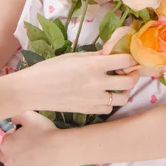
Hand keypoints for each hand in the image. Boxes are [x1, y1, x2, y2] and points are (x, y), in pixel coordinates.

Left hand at [0, 111, 61, 165]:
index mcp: (7, 143)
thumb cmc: (45, 131)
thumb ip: (17, 115)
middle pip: (1, 157)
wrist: (58, 149)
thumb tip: (11, 118)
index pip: (5, 140)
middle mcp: (7, 160)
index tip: (22, 135)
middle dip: (8, 153)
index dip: (13, 137)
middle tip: (21, 150)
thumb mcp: (30, 116)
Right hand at [20, 52, 139, 114]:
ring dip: (125, 91)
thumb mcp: (73, 57)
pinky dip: (110, 103)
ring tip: (118, 86)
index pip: (125, 60)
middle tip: (128, 72)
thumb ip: (94, 56)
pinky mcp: (89, 111)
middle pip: (129, 81)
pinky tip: (103, 96)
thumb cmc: (50, 69)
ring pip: (124, 98)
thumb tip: (110, 54)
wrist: (32, 90)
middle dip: (132, 75)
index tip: (127, 58)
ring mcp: (94, 99)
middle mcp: (98, 83)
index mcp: (93, 65)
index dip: (129, 58)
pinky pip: (109, 109)